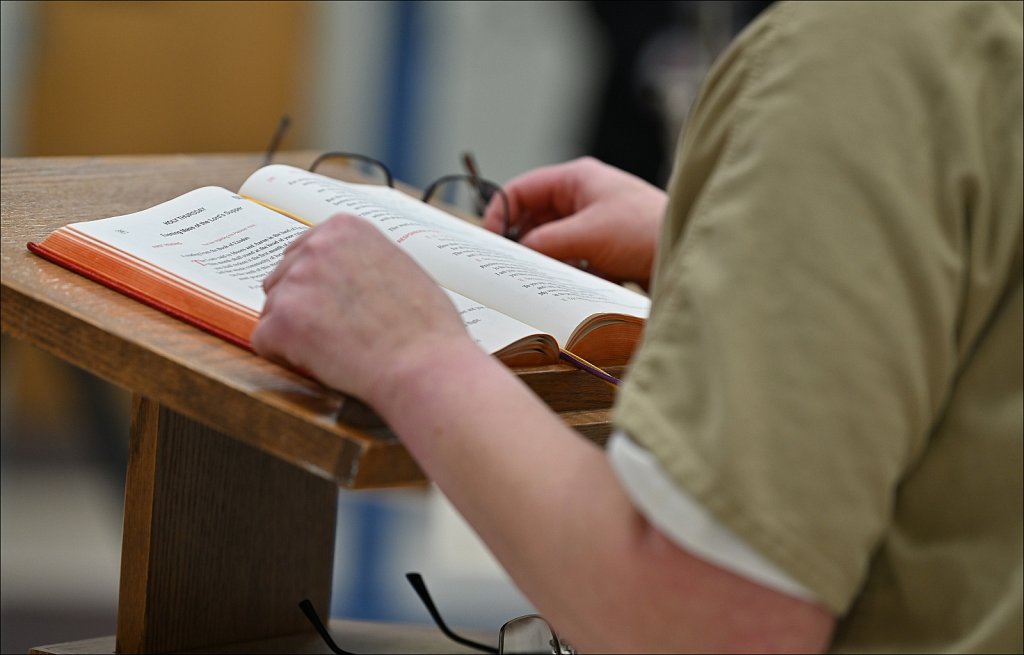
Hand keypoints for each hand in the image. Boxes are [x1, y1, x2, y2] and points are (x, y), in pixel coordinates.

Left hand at [251, 214, 469, 404]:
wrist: (425, 366)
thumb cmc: (426, 327)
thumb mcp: (399, 266)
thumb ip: (362, 260)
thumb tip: (342, 274)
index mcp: (344, 228)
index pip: (302, 251)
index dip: (317, 285)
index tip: (336, 305)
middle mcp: (315, 247)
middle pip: (282, 279)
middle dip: (302, 306)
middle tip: (338, 331)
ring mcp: (296, 283)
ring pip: (273, 310)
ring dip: (295, 332)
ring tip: (337, 348)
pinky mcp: (282, 322)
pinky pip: (263, 341)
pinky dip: (285, 356)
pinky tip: (320, 361)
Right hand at [482, 157, 665, 288]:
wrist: (687, 254)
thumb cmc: (645, 231)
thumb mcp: (586, 235)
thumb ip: (545, 242)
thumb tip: (515, 253)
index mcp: (576, 179)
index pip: (522, 190)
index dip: (499, 214)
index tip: (490, 243)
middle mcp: (583, 196)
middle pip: (534, 217)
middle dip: (521, 241)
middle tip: (508, 266)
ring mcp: (594, 222)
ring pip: (551, 240)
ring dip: (543, 258)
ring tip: (534, 277)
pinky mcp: (605, 247)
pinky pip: (571, 257)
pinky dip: (563, 269)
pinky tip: (561, 285)